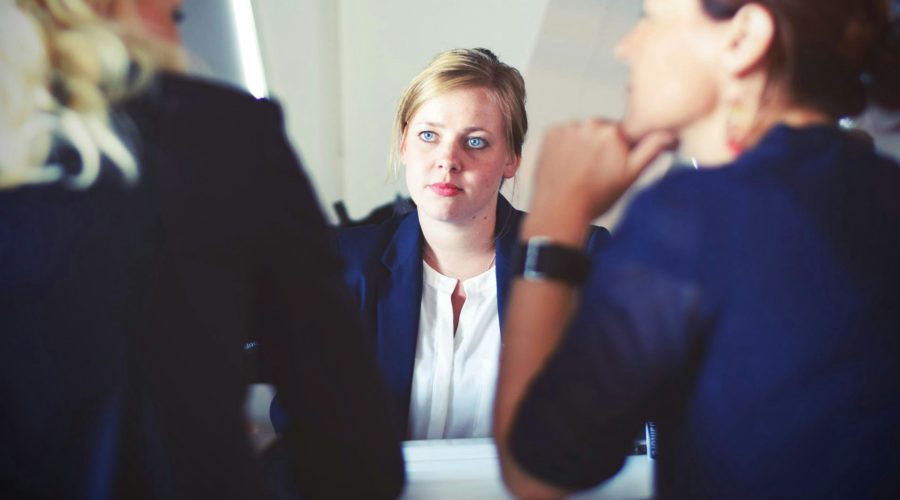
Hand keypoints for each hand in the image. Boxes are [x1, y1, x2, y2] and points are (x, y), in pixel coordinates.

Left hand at [530, 119, 674, 224]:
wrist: (559, 211)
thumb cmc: (594, 198)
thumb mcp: (631, 176)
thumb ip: (651, 150)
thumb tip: (669, 134)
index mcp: (614, 132)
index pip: (623, 133)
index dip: (619, 150)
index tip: (612, 164)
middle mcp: (590, 124)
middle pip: (601, 131)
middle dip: (601, 146)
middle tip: (595, 171)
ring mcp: (568, 127)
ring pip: (582, 132)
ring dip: (582, 145)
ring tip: (579, 170)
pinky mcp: (550, 132)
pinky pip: (563, 134)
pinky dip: (564, 145)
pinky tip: (566, 164)